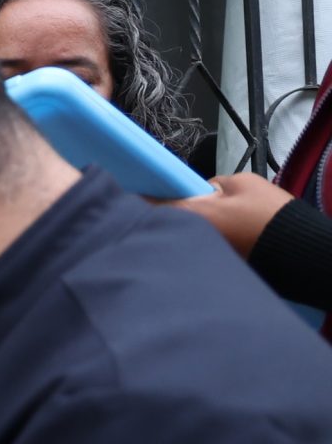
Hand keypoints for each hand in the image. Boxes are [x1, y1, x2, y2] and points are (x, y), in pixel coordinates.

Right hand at [170, 171, 292, 258]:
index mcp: (237, 181)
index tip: (169, 222)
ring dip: (214, 241)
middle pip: (209, 211)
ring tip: (205, 255)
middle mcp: (251, 196)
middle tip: (187, 242)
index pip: (197, 189)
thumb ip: (175, 207)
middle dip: (197, 226)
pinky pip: (238, 245)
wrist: (302, 256)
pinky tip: (222, 262)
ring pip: (223, 230)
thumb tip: (142, 203)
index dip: (180, 204)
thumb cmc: (255, 227)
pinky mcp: (268, 240)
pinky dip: (229, 253)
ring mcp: (262, 218)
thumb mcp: (210, 214)